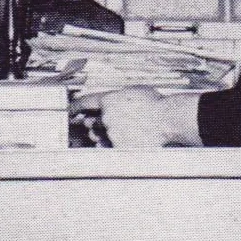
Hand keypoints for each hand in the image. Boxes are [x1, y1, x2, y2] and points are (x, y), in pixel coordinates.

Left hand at [70, 86, 202, 147]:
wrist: (169, 119)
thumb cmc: (156, 104)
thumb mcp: (134, 91)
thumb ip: (118, 96)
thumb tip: (111, 99)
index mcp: (109, 100)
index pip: (84, 103)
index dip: (75, 107)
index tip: (72, 111)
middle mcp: (106, 117)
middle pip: (90, 123)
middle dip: (95, 124)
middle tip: (107, 124)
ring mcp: (111, 133)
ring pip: (98, 137)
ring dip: (104, 135)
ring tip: (122, 132)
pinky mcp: (118, 146)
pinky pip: (107, 148)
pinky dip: (111, 146)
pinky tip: (124, 141)